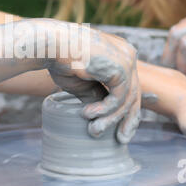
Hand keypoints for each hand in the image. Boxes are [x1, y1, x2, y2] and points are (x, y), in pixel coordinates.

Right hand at [47, 26, 140, 143]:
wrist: (51, 45)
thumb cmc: (61, 60)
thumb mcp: (83, 83)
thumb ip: (97, 96)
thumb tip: (107, 115)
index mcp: (119, 54)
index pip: (129, 87)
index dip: (126, 111)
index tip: (119, 130)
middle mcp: (127, 54)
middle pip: (134, 94)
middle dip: (127, 120)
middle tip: (121, 140)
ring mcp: (127, 59)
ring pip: (127, 99)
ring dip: (110, 119)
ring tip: (93, 129)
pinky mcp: (121, 67)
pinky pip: (119, 98)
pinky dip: (105, 110)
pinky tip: (88, 114)